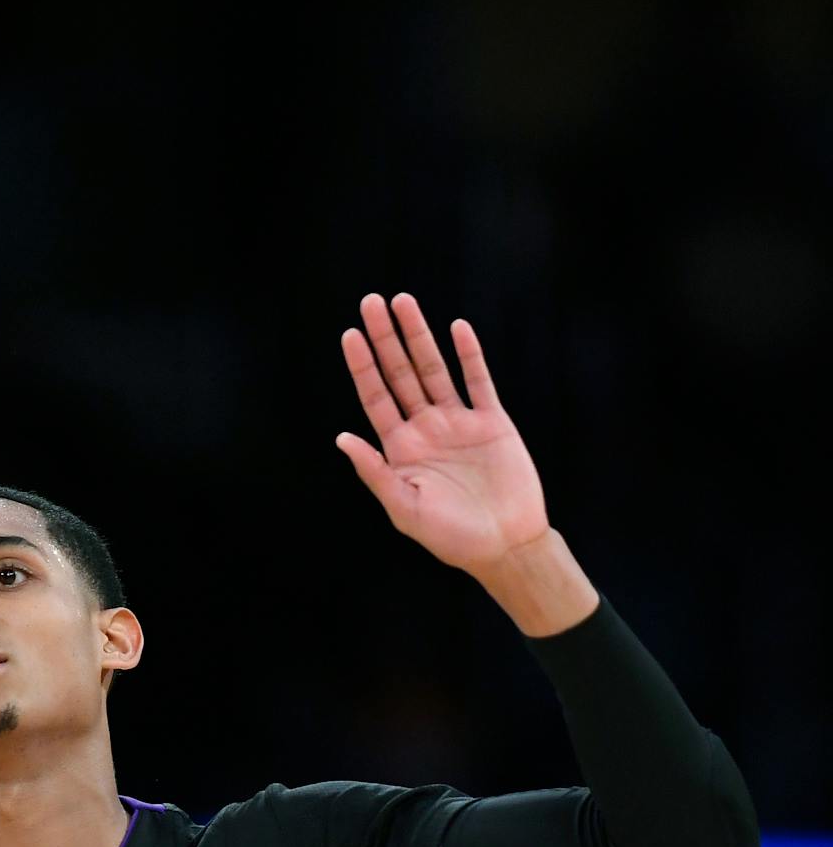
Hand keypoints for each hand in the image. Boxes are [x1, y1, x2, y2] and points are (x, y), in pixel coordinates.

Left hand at [335, 293, 549, 574]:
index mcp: (400, 448)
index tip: (349, 335)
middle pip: (401, 373)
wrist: (503, 545)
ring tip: (404, 302)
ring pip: (434, 369)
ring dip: (419, 336)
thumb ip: (375, 471)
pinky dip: (469, 355)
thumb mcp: (403, 508)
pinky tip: (456, 328)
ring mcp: (458, 422)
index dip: (362, 366)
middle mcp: (425, 428)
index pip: (375, 397)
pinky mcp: (492, 422)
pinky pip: (479, 381)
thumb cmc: (450, 536)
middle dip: (386, 338)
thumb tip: (342, 438)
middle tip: (371, 301)